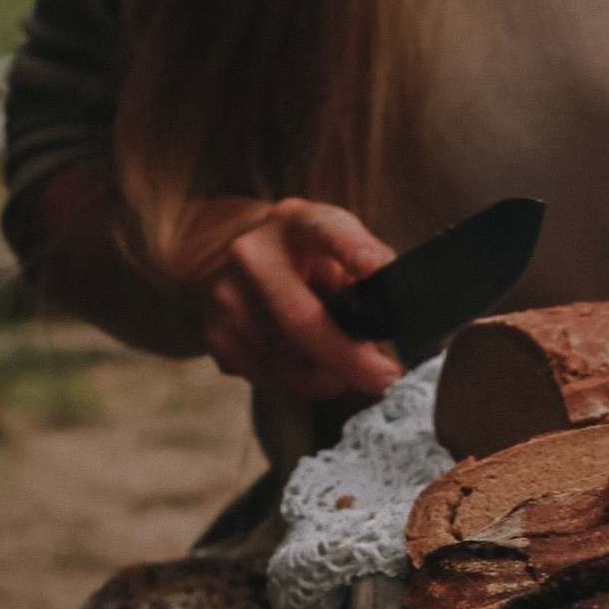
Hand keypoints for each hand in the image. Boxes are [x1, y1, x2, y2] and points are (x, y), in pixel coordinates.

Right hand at [192, 199, 402, 403]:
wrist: (223, 253)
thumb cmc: (298, 254)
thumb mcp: (332, 242)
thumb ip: (362, 268)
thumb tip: (392, 313)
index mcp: (295, 223)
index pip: (327, 231)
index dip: (356, 252)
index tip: (381, 271)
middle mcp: (252, 256)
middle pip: (302, 321)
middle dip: (350, 360)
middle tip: (385, 379)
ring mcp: (227, 298)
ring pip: (286, 363)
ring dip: (328, 379)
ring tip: (347, 372)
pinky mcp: (216, 336)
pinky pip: (269, 379)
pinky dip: (301, 385)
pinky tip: (311, 369)